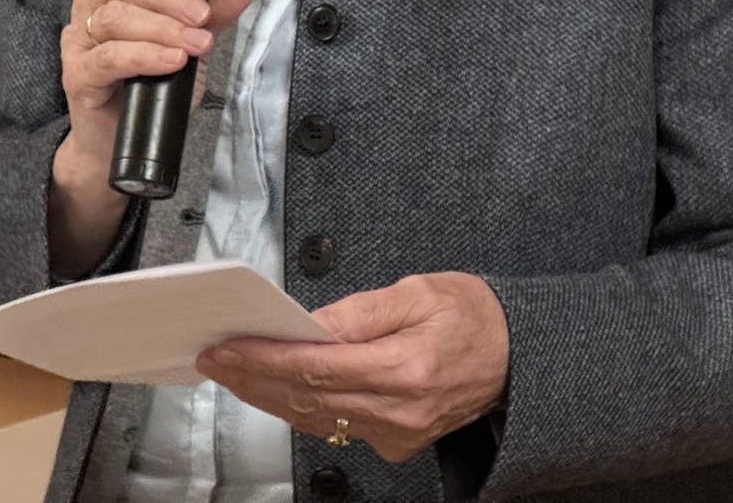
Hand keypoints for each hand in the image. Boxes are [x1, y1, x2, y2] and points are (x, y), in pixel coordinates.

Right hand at [47, 0, 255, 274]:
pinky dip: (144, 55)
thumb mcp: (192, 42)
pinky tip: (171, 61)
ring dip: (162, 28)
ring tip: (196, 45)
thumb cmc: (152, 84)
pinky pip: (110, 57)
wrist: (122, 145)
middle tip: (202, 17)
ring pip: (116, 16)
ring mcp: (81, 38)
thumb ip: (215, 11)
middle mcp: (94, 3)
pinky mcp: (78, 73)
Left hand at [196, 273, 509, 463]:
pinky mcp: (397, 441)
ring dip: (267, 395)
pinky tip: (271, 388)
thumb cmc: (473, 317)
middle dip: (253, 377)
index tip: (231, 347)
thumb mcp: (418, 291)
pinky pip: (335, 425)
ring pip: (315, 418)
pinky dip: (298, 406)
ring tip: (231, 370)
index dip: (266, 359)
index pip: (318, 368)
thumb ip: (360, 311)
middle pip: (308, 398)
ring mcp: (398, 432)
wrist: (517, 356)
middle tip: (215, 358)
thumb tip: (310, 324)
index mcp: (407, 367)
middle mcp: (401, 409)